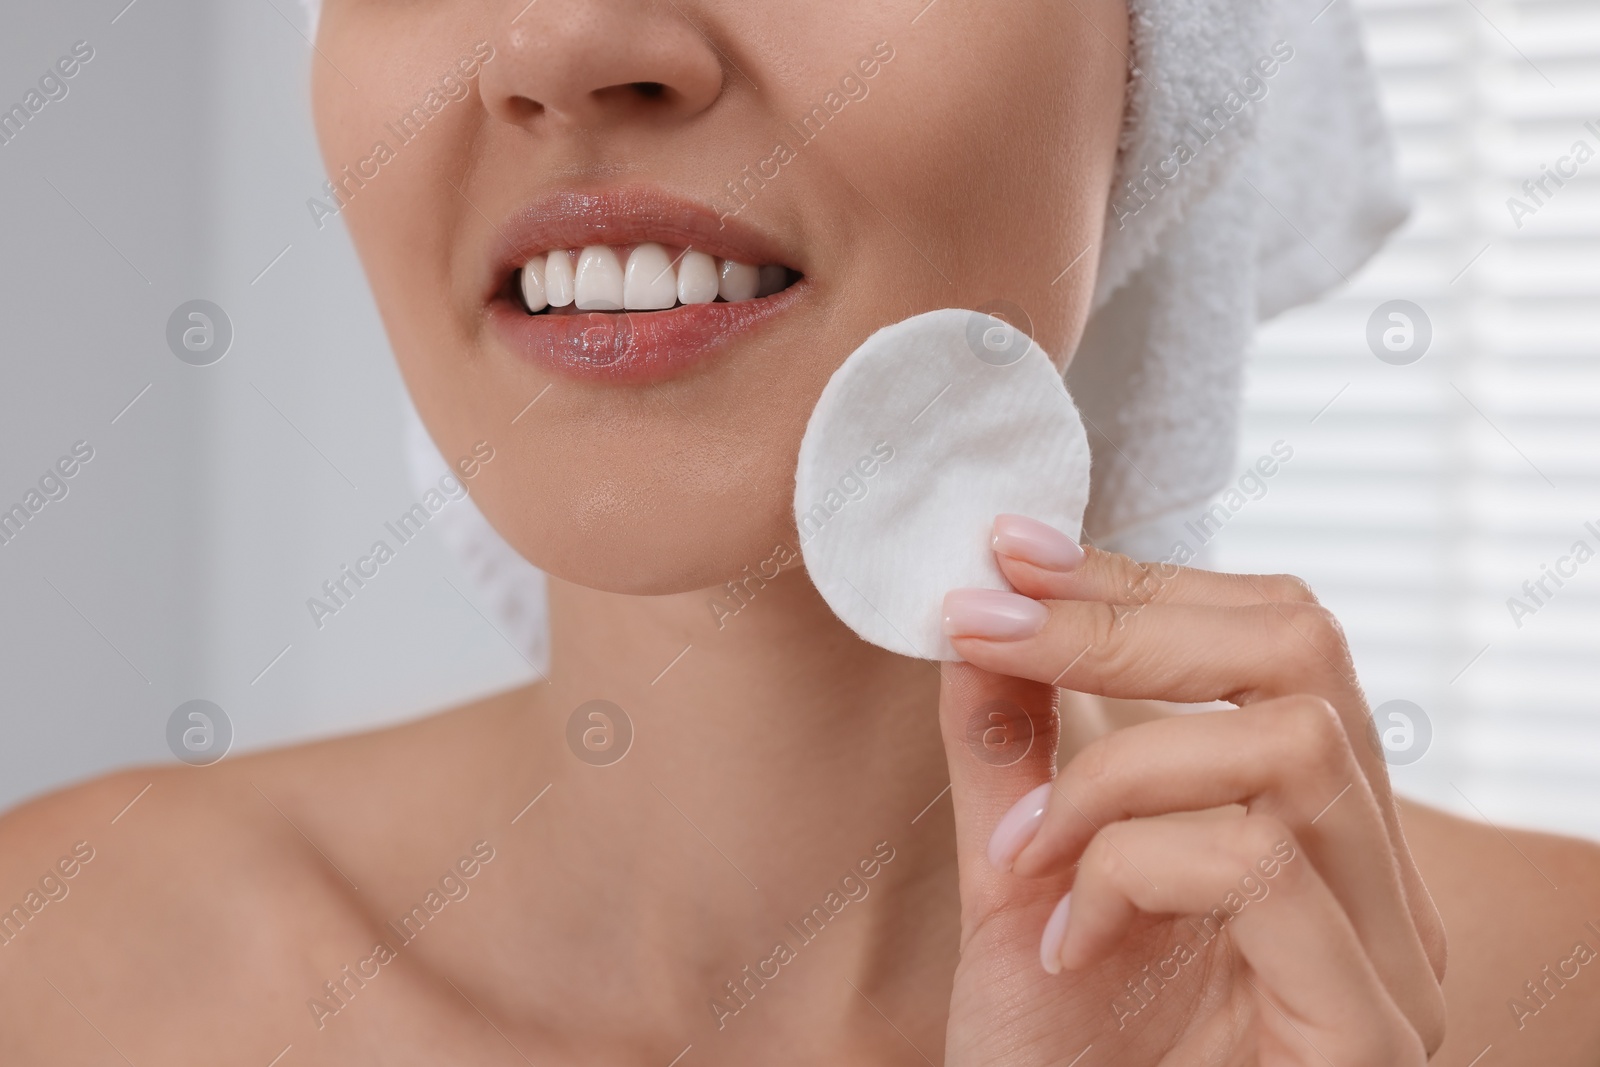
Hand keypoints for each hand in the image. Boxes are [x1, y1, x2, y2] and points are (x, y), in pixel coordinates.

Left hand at [934, 514, 1446, 1064]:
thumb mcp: (1020, 889)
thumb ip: (1011, 760)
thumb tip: (981, 622)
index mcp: (1306, 827)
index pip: (1268, 637)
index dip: (1136, 577)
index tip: (1008, 548)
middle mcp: (1372, 878)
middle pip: (1305, 648)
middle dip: (1124, 620)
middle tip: (991, 624)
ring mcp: (1385, 955)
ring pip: (1288, 743)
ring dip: (1114, 772)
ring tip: (1027, 855)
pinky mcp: (1365, 1028)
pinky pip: (1262, 864)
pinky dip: (1134, 869)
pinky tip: (1069, 942)